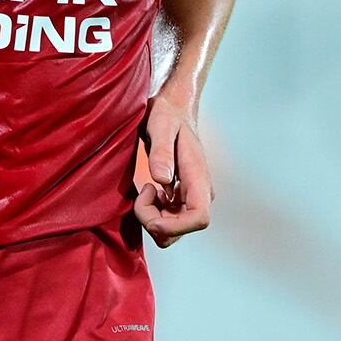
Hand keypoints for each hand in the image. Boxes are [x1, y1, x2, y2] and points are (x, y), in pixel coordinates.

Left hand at [134, 93, 212, 247]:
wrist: (173, 109)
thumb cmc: (166, 114)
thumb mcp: (160, 124)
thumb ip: (161, 151)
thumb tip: (161, 180)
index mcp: (198, 177)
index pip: (199, 218)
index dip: (174, 226)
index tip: (150, 214)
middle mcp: (199, 193)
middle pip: (181, 230)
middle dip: (153, 221)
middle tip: (141, 191)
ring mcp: (191, 198)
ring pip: (172, 231)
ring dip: (151, 218)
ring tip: (144, 188)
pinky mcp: (181, 199)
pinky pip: (167, 221)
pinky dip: (152, 214)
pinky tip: (148, 190)